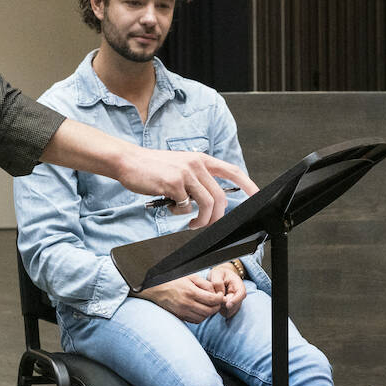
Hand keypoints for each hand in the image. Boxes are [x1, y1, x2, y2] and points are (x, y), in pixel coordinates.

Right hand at [114, 146, 256, 228]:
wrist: (128, 161)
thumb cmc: (153, 167)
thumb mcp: (180, 166)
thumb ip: (196, 178)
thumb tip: (210, 201)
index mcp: (201, 159)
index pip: (232, 170)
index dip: (247, 184)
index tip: (256, 196)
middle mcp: (196, 164)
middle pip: (220, 197)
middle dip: (217, 217)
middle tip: (206, 226)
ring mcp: (186, 173)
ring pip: (207, 204)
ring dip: (201, 220)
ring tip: (191, 223)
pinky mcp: (173, 183)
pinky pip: (186, 206)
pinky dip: (180, 212)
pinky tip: (171, 207)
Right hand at [143, 274, 225, 322]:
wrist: (156, 288)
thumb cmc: (174, 280)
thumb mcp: (190, 277)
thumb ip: (204, 284)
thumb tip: (216, 292)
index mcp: (191, 292)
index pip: (212, 300)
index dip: (220, 298)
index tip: (220, 295)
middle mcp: (187, 304)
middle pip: (209, 311)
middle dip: (217, 307)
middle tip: (217, 302)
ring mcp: (183, 312)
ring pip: (203, 318)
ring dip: (209, 313)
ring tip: (210, 306)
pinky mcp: (180, 316)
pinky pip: (195, 321)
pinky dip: (201, 317)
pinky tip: (201, 310)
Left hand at [206, 262, 245, 317]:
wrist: (219, 276)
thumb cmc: (218, 274)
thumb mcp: (216, 274)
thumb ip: (217, 283)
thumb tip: (220, 294)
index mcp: (238, 284)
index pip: (241, 294)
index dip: (236, 300)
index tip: (228, 305)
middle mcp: (239, 294)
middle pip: (236, 305)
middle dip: (225, 305)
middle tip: (215, 300)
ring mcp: (236, 301)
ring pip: (231, 311)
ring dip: (222, 309)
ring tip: (214, 300)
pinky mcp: (231, 307)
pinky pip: (227, 313)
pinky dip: (221, 311)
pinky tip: (216, 304)